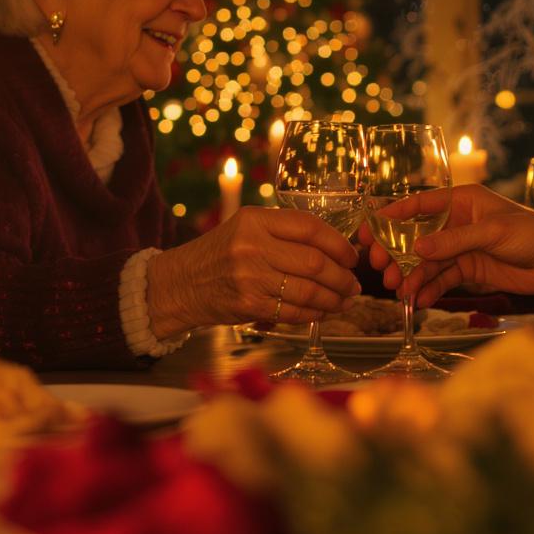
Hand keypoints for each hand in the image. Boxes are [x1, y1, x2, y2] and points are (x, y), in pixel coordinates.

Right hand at [146, 206, 360, 336]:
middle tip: (354, 283)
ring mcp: (250, 278)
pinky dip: (314, 314)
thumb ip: (283, 232)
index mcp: (254, 220)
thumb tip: (336, 248)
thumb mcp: (245, 229)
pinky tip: (324, 312)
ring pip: (308, 290)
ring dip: (334, 298)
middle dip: (342, 276)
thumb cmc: (219, 254)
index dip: (339, 243)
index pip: (309, 227)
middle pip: (314, 262)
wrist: (180, 284)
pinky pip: (293, 311)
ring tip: (345, 300)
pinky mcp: (249, 306)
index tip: (351, 256)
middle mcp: (252, 246)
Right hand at [358, 185, 533, 307]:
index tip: (371, 228)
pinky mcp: (468, 270)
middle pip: (417, 236)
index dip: (394, 215)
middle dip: (397, 253)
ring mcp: (461, 248)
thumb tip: (417, 247)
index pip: (420, 204)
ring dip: (411, 275)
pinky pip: (442, 280)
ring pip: (427, 262)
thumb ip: (455, 240)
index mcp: (462, 201)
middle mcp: (457, 222)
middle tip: (382, 268)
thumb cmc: (532, 234)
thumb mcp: (493, 232)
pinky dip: (429, 290)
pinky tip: (418, 300)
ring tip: (399, 291)